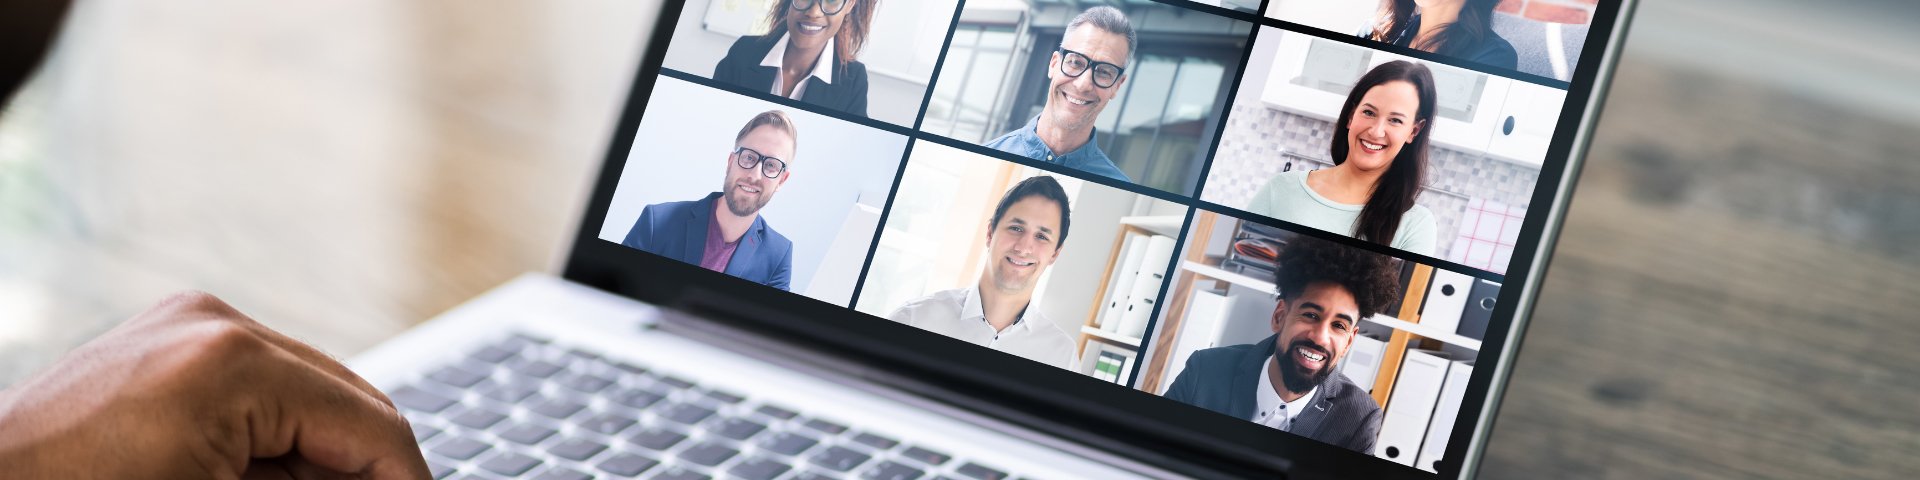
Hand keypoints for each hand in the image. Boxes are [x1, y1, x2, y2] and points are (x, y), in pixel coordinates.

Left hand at [0, 291, 429, 478]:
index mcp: (233, 363)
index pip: (374, 424)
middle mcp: (214, 323)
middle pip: (349, 402)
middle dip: (365, 471)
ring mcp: (185, 323)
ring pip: (308, 394)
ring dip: (321, 459)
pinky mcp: (164, 340)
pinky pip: (258, 387)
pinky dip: (276, 441)